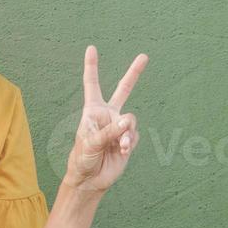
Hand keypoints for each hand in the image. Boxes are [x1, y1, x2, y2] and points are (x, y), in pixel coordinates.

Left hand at [64, 45, 147, 193]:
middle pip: (123, 89)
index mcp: (92, 110)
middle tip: (144, 56)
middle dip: (134, 73)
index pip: (92, 84)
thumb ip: (109, 130)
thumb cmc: (83, 158)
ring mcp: (119, 127)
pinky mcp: (128, 140)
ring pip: (131, 120)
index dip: (92, 66)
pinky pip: (134, 136)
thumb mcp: (91, 142)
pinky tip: (121, 152)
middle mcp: (107, 114)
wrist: (91, 179)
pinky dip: (129, 144)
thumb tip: (128, 122)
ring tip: (118, 146)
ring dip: (126, 134)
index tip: (91, 48)